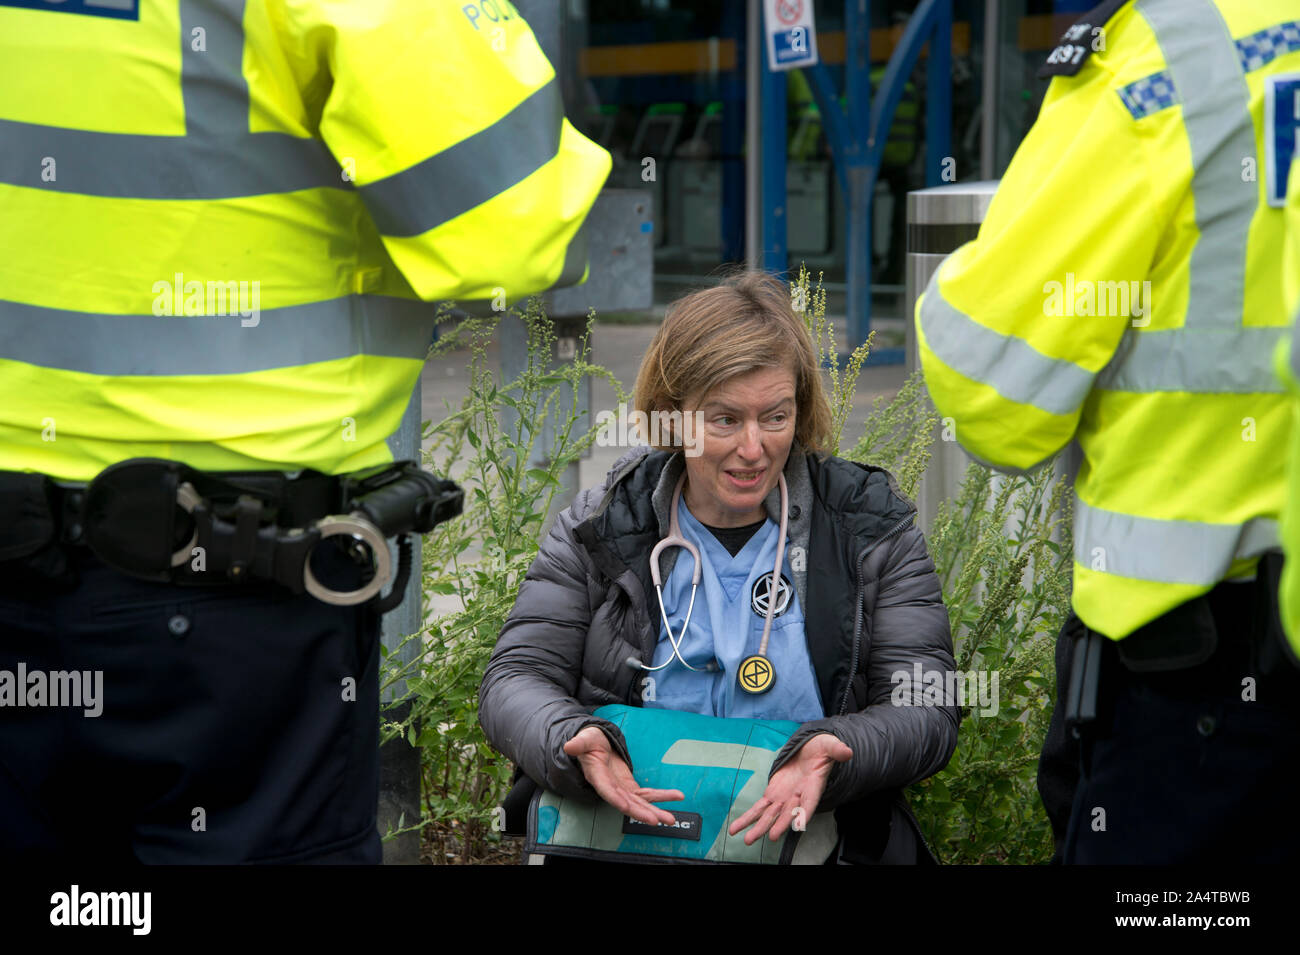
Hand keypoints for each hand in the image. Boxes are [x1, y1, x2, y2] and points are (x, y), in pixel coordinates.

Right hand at [563, 726, 683, 825]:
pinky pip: (647, 794)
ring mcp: (621, 789)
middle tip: (657, 820)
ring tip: (670, 819)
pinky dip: (661, 796)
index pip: (608, 791)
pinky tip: (676, 797)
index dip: (618, 800)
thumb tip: (569, 745)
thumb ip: (579, 744)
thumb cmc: (589, 743)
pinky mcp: (629, 786)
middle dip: (642, 813)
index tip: (628, 808)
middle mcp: (610, 788)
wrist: (595, 746)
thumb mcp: (583, 740)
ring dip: (655, 810)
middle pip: (627, 803)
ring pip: (639, 803)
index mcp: (598, 776)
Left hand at [728, 733, 852, 845]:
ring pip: (770, 815)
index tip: (800, 824)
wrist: (810, 751)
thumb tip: (847, 752)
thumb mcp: (830, 746)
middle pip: (788, 813)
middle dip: (780, 824)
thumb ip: (837, 750)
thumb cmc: (822, 751)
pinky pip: (759, 807)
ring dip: (758, 827)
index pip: (810, 803)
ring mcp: (784, 798)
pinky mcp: (773, 794)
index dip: (805, 813)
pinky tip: (736, 828)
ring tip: (747, 839)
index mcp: (813, 787)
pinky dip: (747, 817)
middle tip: (771, 836)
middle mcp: (798, 797)